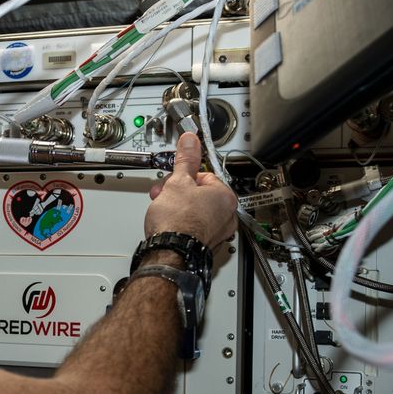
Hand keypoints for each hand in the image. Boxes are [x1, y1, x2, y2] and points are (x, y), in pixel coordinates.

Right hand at [144, 132, 237, 247]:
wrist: (170, 252)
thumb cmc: (177, 222)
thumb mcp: (178, 182)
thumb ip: (185, 160)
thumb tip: (190, 141)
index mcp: (225, 196)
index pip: (204, 175)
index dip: (183, 177)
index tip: (172, 180)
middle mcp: (227, 215)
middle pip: (200, 194)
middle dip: (179, 193)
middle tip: (165, 195)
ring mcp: (218, 232)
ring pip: (197, 211)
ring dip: (180, 208)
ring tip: (165, 211)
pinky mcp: (206, 244)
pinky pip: (195, 227)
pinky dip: (183, 224)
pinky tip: (171, 225)